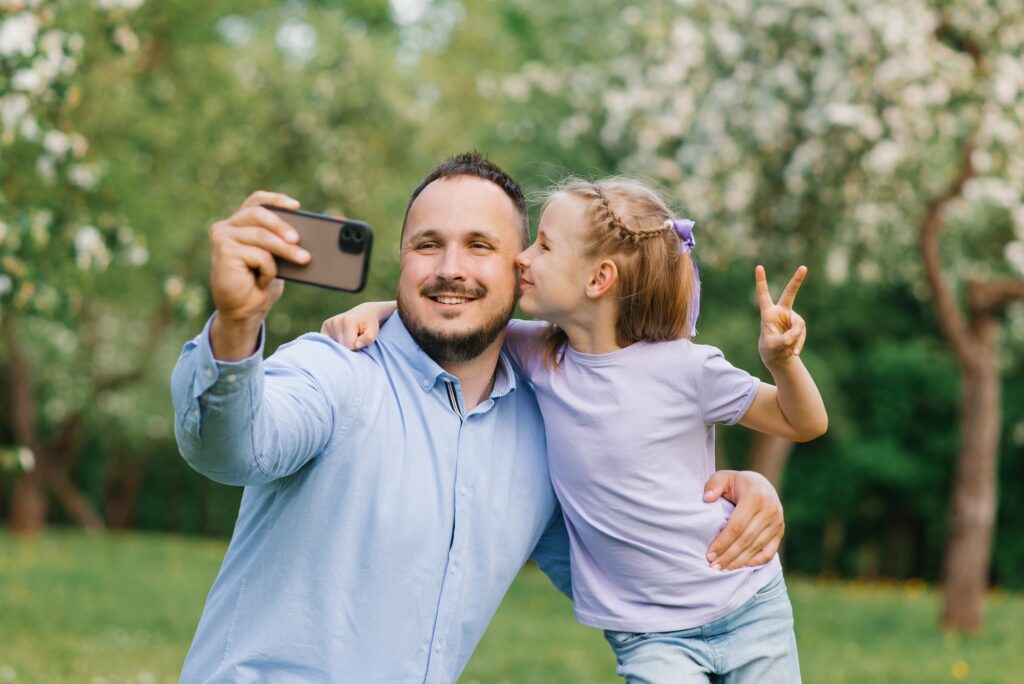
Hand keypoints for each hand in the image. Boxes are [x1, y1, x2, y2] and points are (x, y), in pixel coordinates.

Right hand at [208, 191, 308, 358]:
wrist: (245, 311)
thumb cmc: (263, 282)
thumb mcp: (282, 257)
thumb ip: (294, 239)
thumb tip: (336, 222)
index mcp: (241, 222)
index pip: (258, 200)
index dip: (277, 200)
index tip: (297, 206)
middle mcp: (228, 226)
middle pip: (260, 214)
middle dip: (284, 226)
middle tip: (301, 239)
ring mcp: (223, 237)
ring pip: (262, 235)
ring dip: (286, 250)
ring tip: (304, 259)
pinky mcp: (223, 252)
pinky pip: (258, 254)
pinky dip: (269, 269)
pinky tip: (262, 280)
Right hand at [321, 301, 394, 349]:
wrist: (364, 313)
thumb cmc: (370, 325)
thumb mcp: (373, 331)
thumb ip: (368, 339)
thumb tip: (356, 345)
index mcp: (347, 322)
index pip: (350, 346)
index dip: (357, 346)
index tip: (361, 339)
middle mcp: (335, 321)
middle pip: (341, 346)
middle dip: (349, 346)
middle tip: (355, 337)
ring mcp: (329, 323)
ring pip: (335, 345)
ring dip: (343, 344)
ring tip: (349, 335)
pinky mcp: (325, 326)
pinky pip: (328, 342)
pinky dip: (336, 342)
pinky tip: (342, 336)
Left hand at [703, 470, 783, 569]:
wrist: (761, 484)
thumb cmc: (737, 483)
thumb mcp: (725, 477)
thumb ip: (714, 485)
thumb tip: (707, 499)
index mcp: (755, 497)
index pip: (737, 526)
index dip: (723, 542)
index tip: (710, 554)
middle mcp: (770, 510)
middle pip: (746, 539)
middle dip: (729, 555)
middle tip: (714, 566)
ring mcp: (777, 522)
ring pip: (756, 547)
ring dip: (739, 561)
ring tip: (723, 569)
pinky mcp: (780, 531)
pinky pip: (769, 552)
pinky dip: (756, 561)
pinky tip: (742, 566)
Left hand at [755, 265, 807, 368]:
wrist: (778, 356)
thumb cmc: (770, 349)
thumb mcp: (773, 345)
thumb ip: (785, 338)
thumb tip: (798, 330)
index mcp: (768, 313)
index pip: (764, 295)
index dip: (761, 281)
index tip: (759, 267)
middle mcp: (781, 312)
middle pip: (790, 294)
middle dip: (797, 281)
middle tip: (804, 267)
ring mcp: (791, 318)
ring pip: (799, 325)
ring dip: (795, 339)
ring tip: (788, 349)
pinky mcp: (799, 325)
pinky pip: (801, 333)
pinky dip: (799, 344)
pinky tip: (794, 352)